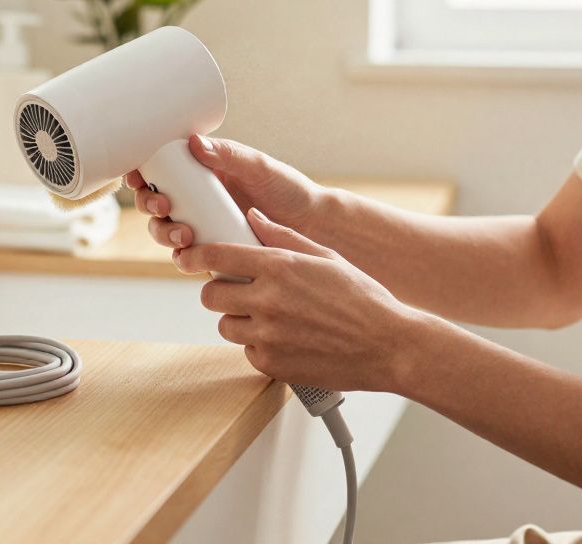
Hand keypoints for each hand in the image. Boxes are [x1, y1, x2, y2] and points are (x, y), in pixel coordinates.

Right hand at [126, 135, 325, 249]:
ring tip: (184, 235)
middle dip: (150, 207)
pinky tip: (188, 257)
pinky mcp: (212, 252)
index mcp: (201, 173)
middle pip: (155, 204)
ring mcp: (202, 226)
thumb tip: (195, 143)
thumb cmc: (287, 189)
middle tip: (165, 207)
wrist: (311, 225)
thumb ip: (229, 155)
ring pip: (166, 231)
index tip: (137, 177)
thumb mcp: (258, 166)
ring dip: (163, 234)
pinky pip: (186, 257)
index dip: (140, 175)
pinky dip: (181, 258)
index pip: (160, 171)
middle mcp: (197, 200)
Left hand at [175, 207, 424, 392]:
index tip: (193, 258)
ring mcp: (267, 336)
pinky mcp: (271, 364)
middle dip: (221, 292)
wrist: (389, 346)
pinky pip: (248, 351)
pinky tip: (287, 339)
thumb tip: (253, 218)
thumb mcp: (326, 256)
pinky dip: (260, 346)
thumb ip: (283, 237)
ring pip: (226, 326)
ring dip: (240, 320)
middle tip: (240, 292)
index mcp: (279, 267)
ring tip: (271, 318)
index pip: (216, 257)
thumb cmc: (362, 299)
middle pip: (211, 296)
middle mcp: (267, 301)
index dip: (198, 256)